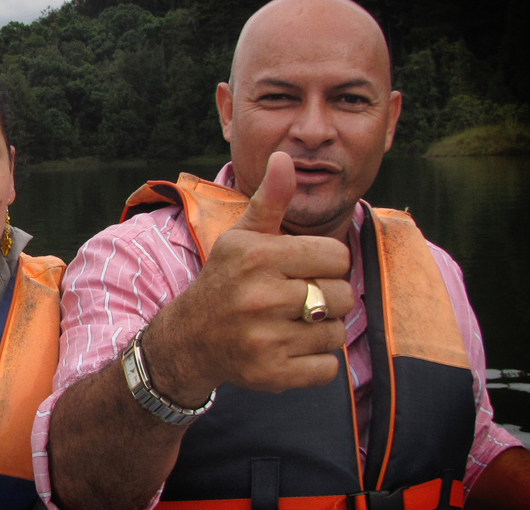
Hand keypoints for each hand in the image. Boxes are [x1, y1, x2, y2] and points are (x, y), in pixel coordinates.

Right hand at [145, 152, 353, 403]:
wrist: (189, 339)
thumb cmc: (224, 281)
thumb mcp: (241, 237)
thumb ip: (270, 201)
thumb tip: (285, 156)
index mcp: (258, 256)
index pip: (337, 256)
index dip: (325, 263)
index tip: (301, 270)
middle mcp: (261, 297)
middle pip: (342, 295)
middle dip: (325, 297)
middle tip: (296, 300)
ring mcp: (266, 339)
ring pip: (336, 333)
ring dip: (321, 330)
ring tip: (291, 324)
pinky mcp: (271, 374)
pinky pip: (327, 368)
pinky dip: (316, 362)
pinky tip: (289, 349)